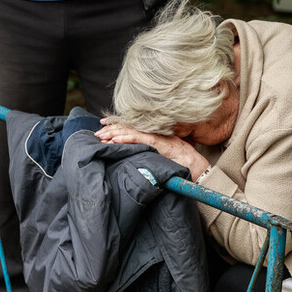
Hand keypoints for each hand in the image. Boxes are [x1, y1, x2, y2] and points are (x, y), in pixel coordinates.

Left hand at [95, 121, 210, 179]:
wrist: (195, 164)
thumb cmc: (180, 162)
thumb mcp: (161, 154)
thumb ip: (149, 151)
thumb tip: (136, 154)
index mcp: (152, 134)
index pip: (131, 128)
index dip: (116, 126)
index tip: (102, 128)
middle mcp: (152, 133)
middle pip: (128, 128)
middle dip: (110, 130)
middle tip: (97, 133)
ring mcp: (155, 137)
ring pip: (130, 132)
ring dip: (114, 134)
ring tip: (102, 137)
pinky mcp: (157, 143)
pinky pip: (138, 139)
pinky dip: (126, 139)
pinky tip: (115, 140)